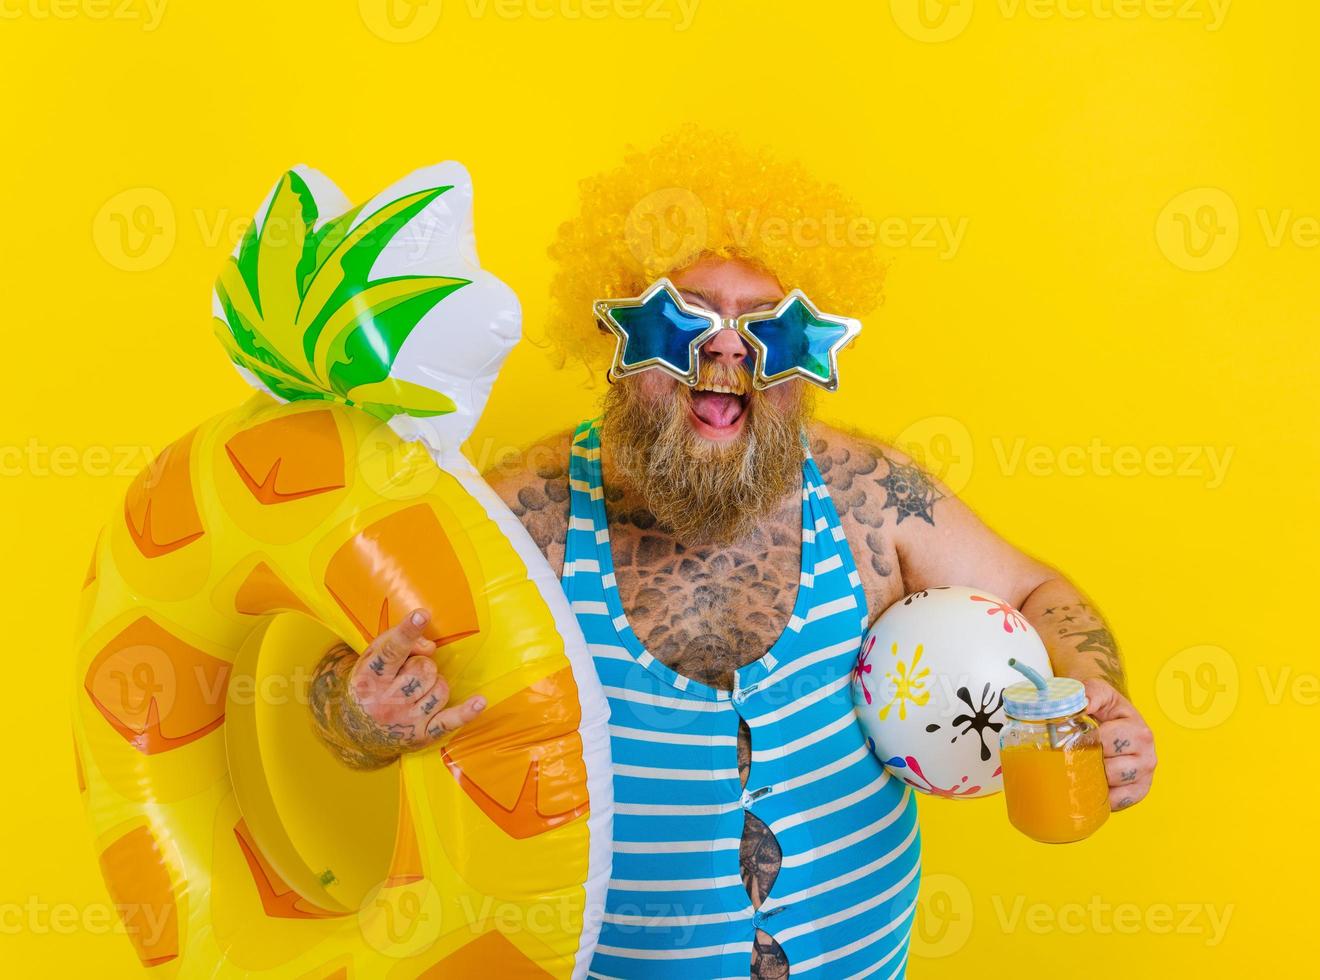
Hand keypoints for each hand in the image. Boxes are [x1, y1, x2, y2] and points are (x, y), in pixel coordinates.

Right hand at [337, 608, 485, 760]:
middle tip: (408, 674)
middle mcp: (386, 701)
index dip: (408, 632)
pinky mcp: (422, 735)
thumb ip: (398, 642)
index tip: (421, 615)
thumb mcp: (372, 659)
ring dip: (435, 684)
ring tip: (418, 690)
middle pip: (424, 668)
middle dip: (422, 666)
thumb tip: (431, 648)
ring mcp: (405, 720)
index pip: (391, 651)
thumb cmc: (371, 685)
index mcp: (369, 677)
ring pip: (440, 688)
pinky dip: (466, 712)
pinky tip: (480, 701)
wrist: (357, 732)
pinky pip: (450, 721)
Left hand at [1084, 679, 1155, 810]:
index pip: (1105, 744)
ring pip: (1109, 786)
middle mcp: (1148, 757)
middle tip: (1076, 752)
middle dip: (1086, 760)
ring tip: (1084, 764)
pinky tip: (1091, 782)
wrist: (1114, 719)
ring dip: (1092, 778)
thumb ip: (1090, 693)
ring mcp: (1144, 777)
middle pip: (1107, 768)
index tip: (1072, 737)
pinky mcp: (1137, 793)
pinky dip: (1100, 796)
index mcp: (1140, 733)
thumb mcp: (1099, 692)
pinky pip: (1115, 803)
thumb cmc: (1105, 707)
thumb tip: (1084, 704)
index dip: (1083, 741)